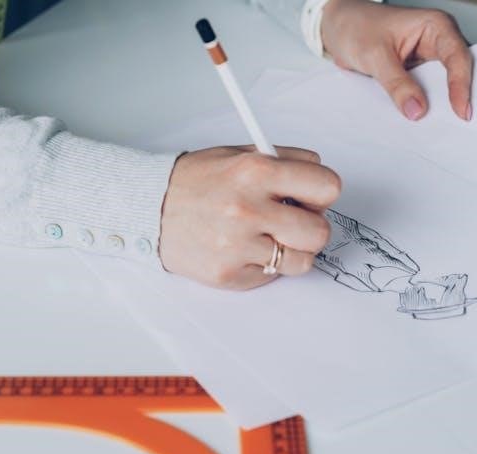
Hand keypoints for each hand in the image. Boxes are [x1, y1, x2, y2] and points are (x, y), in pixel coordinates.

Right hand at [160, 146, 340, 289]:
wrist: (149, 208)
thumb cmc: (196, 181)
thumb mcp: (239, 154)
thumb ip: (283, 161)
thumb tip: (319, 179)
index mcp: (255, 171)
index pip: (327, 188)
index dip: (322, 194)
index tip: (310, 198)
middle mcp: (247, 209)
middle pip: (319, 232)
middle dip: (311, 228)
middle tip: (291, 222)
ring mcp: (237, 246)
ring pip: (302, 261)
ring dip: (291, 252)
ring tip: (269, 238)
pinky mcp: (228, 274)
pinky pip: (271, 276)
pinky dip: (264, 265)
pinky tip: (243, 249)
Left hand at [321, 0, 472, 120]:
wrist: (334, 26)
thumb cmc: (354, 25)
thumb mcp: (374, 55)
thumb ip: (396, 83)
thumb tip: (417, 109)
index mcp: (434, 25)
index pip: (456, 56)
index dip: (461, 85)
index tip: (460, 111)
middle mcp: (435, 41)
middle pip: (455, 72)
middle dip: (455, 97)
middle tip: (456, 125)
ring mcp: (424, 58)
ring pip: (439, 86)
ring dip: (437, 104)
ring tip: (439, 127)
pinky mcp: (413, 73)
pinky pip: (422, 92)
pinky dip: (420, 104)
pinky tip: (418, 119)